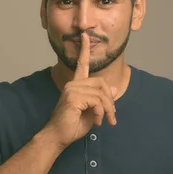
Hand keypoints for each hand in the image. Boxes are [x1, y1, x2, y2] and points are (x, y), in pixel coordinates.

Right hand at [41, 32, 117, 150]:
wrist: (58, 137)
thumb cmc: (73, 125)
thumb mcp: (92, 112)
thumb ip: (102, 100)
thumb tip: (114, 90)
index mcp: (76, 85)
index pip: (81, 64)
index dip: (84, 50)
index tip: (84, 36)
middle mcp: (73, 84)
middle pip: (101, 83)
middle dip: (110, 101)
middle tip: (112, 117)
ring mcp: (72, 90)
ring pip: (101, 93)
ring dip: (107, 109)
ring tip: (105, 121)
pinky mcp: (73, 98)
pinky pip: (96, 101)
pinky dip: (101, 112)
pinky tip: (97, 121)